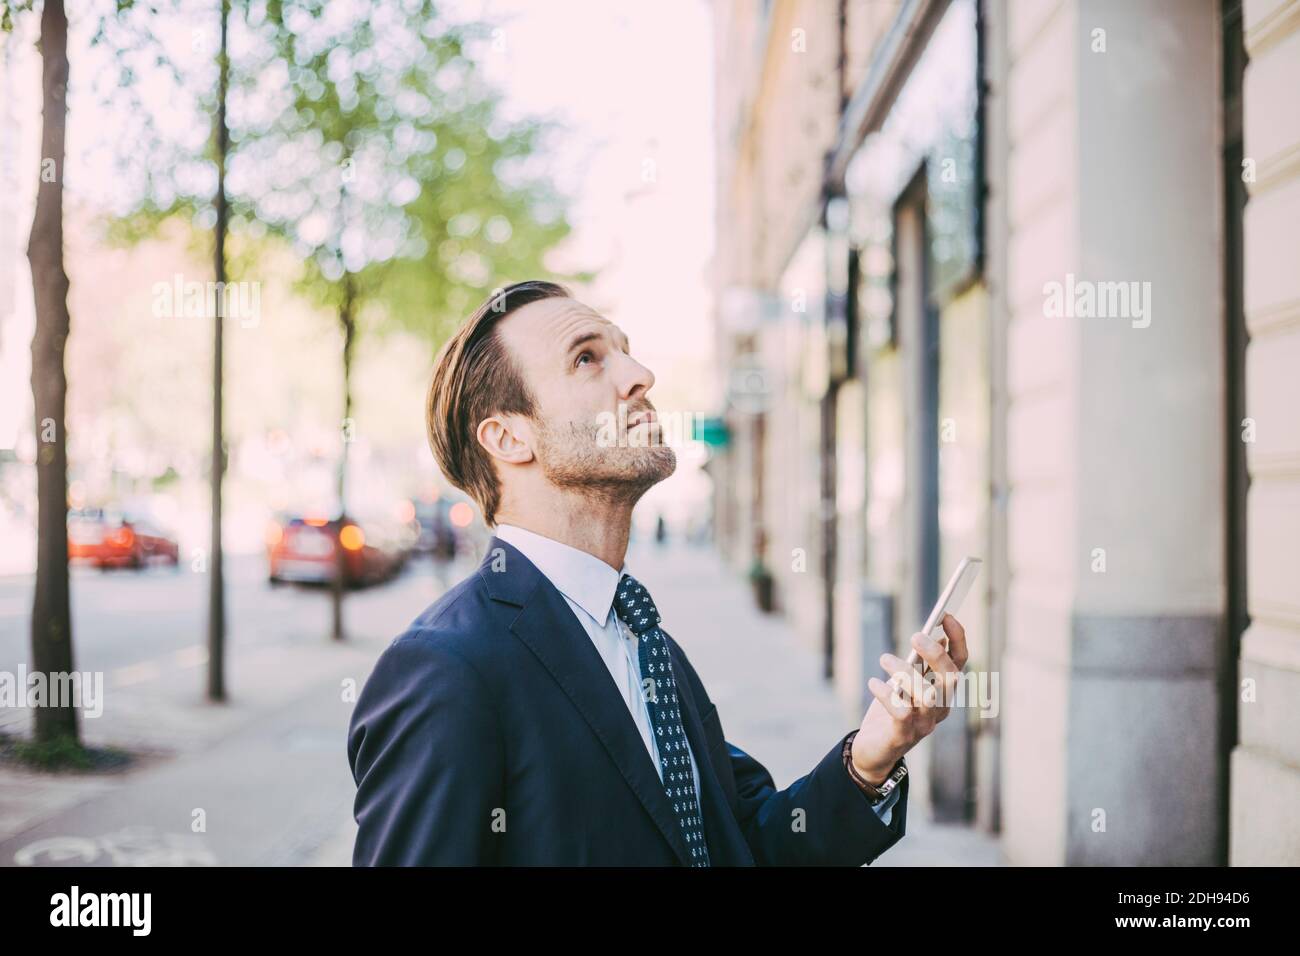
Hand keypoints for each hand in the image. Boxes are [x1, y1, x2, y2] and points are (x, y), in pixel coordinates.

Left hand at [851, 613, 968, 783]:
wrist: (874, 750)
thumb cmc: (891, 711)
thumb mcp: (908, 684)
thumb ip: (923, 665)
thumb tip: (937, 635)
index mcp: (943, 692)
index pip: (959, 663)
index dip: (957, 639)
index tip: (945, 615)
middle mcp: (940, 708)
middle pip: (950, 678)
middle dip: (936, 654)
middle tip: (915, 635)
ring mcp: (924, 724)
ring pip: (928, 695)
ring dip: (906, 672)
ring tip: (885, 659)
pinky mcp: (903, 735)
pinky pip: (901, 713)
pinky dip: (888, 694)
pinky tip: (874, 683)